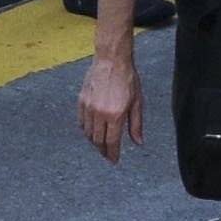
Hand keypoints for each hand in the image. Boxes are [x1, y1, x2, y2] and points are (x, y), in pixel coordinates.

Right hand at [78, 44, 143, 160]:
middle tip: (107, 154)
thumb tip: (138, 142)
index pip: (112, 142)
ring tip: (101, 143)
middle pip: (98, 141)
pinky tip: (93, 130)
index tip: (114, 160)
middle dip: (103, 150)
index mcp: (116, 115)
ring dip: (94, 141)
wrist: (111, 60)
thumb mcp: (137, 102)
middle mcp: (100, 113)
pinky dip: (86, 129)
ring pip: (88, 133)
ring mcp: (89, 108)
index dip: (112, 154)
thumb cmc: (127, 78)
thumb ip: (136, 125)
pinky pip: (81, 122)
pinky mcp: (82, 101)